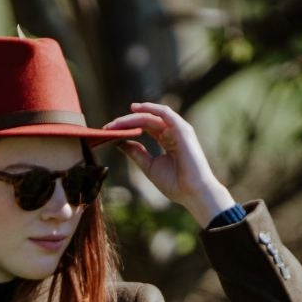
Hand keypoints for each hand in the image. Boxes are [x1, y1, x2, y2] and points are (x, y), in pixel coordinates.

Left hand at [103, 101, 232, 222]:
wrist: (193, 192)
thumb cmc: (175, 183)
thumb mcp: (150, 167)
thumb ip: (137, 153)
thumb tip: (120, 143)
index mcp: (166, 141)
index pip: (144, 128)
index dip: (127, 128)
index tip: (109, 131)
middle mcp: (172, 132)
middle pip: (145, 120)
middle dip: (125, 122)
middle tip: (108, 126)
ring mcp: (178, 129)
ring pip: (152, 116)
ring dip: (133, 116)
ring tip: (117, 121)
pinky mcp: (182, 129)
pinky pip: (164, 113)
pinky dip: (150, 108)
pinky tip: (135, 109)